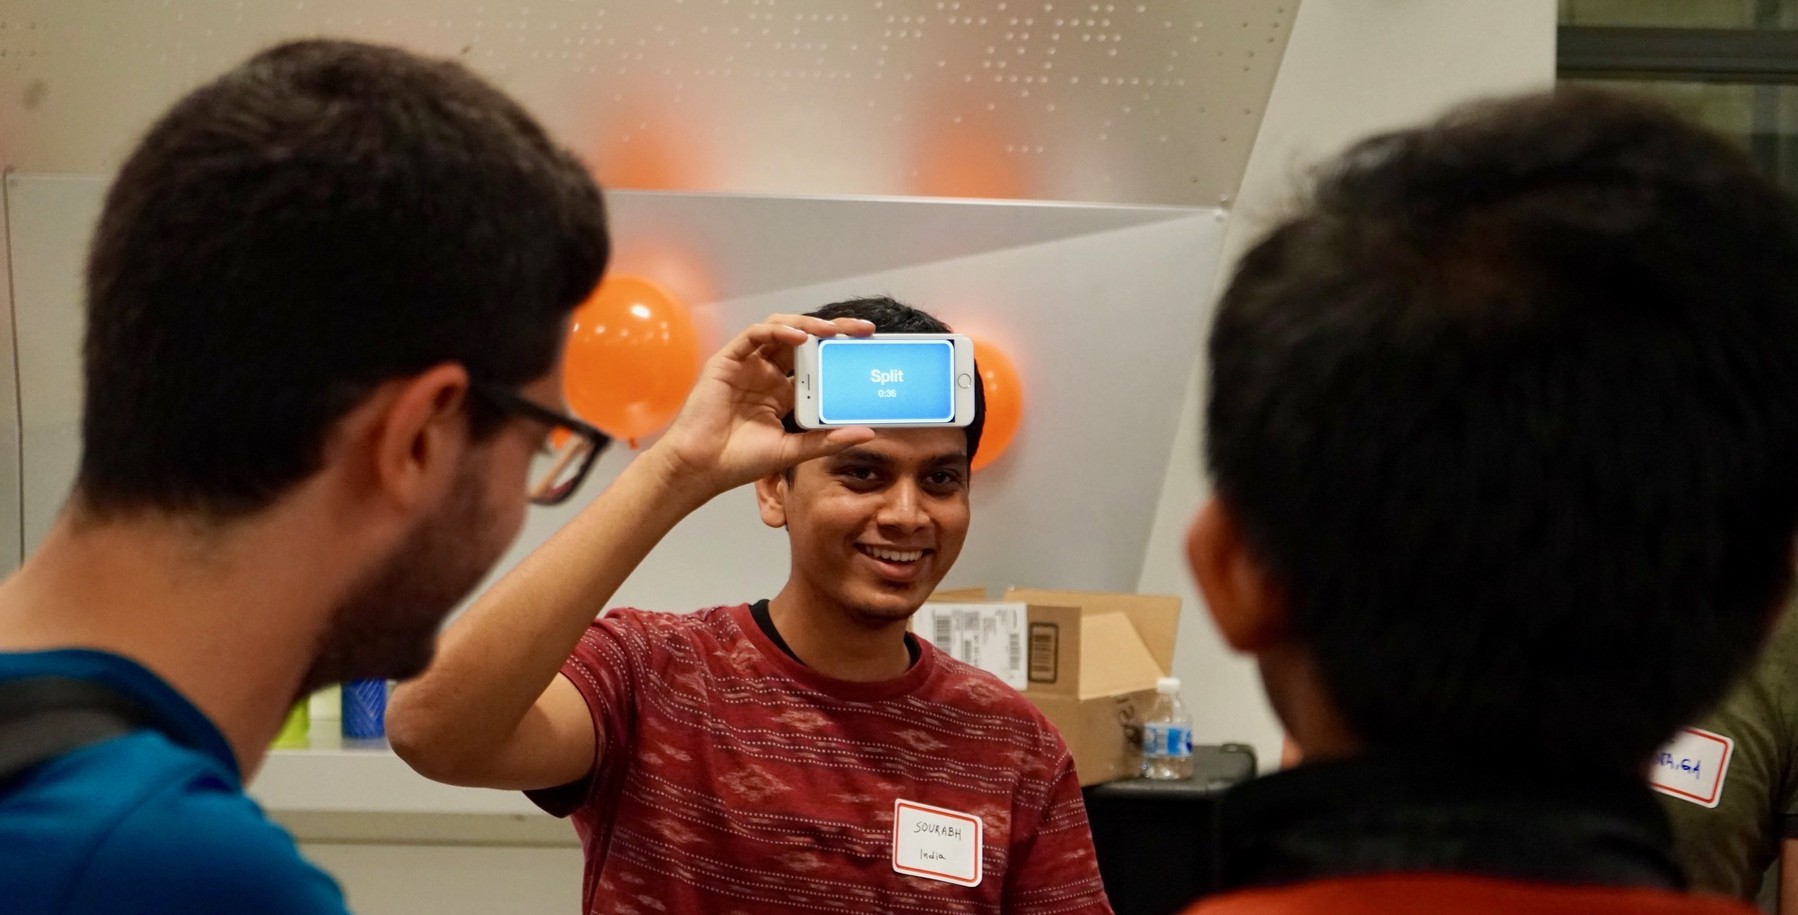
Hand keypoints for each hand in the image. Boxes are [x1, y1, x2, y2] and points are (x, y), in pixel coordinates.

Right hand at [647, 314, 876, 496]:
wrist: (701, 468)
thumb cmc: (740, 461)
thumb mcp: (793, 451)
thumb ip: (827, 440)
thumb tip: (868, 432)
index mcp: (782, 392)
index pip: (816, 363)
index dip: (839, 353)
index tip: (867, 350)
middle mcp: (766, 373)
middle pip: (804, 340)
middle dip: (834, 330)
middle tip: (863, 330)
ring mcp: (747, 365)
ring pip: (781, 330)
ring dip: (808, 325)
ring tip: (833, 329)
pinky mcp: (728, 361)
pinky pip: (755, 336)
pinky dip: (778, 331)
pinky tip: (799, 337)